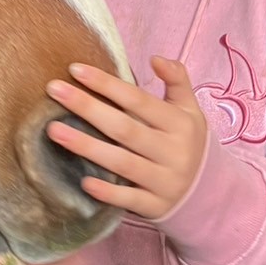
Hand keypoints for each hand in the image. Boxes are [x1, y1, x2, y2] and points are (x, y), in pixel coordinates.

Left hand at [45, 56, 208, 220]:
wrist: (212, 194)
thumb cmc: (187, 142)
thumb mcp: (190, 110)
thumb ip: (177, 80)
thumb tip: (156, 58)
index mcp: (179, 124)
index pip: (138, 100)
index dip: (107, 84)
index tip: (74, 69)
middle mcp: (173, 152)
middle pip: (124, 128)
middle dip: (87, 108)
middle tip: (54, 90)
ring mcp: (164, 181)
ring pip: (122, 162)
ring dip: (86, 147)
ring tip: (53, 130)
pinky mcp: (155, 207)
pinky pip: (129, 199)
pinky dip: (108, 192)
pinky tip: (84, 182)